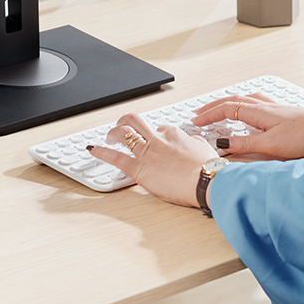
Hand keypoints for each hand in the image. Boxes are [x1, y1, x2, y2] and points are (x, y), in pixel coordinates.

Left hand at [88, 113, 218, 208]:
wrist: (207, 181)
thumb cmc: (209, 170)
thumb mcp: (206, 150)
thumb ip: (195, 144)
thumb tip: (192, 142)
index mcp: (175, 135)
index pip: (160, 129)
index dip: (154, 134)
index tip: (153, 140)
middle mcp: (158, 139)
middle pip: (136, 122)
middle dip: (127, 122)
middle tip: (122, 127)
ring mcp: (147, 152)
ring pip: (124, 133)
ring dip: (114, 133)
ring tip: (109, 137)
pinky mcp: (140, 169)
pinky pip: (116, 158)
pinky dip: (102, 152)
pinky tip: (93, 150)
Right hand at [194, 93, 303, 158]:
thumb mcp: (272, 145)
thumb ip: (246, 144)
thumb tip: (222, 144)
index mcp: (258, 112)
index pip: (226, 109)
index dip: (208, 114)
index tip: (196, 121)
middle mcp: (264, 105)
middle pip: (232, 100)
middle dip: (212, 106)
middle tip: (198, 113)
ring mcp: (274, 106)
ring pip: (243, 98)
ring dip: (226, 103)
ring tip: (217, 109)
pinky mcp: (282, 111)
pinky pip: (255, 101)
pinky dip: (242, 103)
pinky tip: (247, 109)